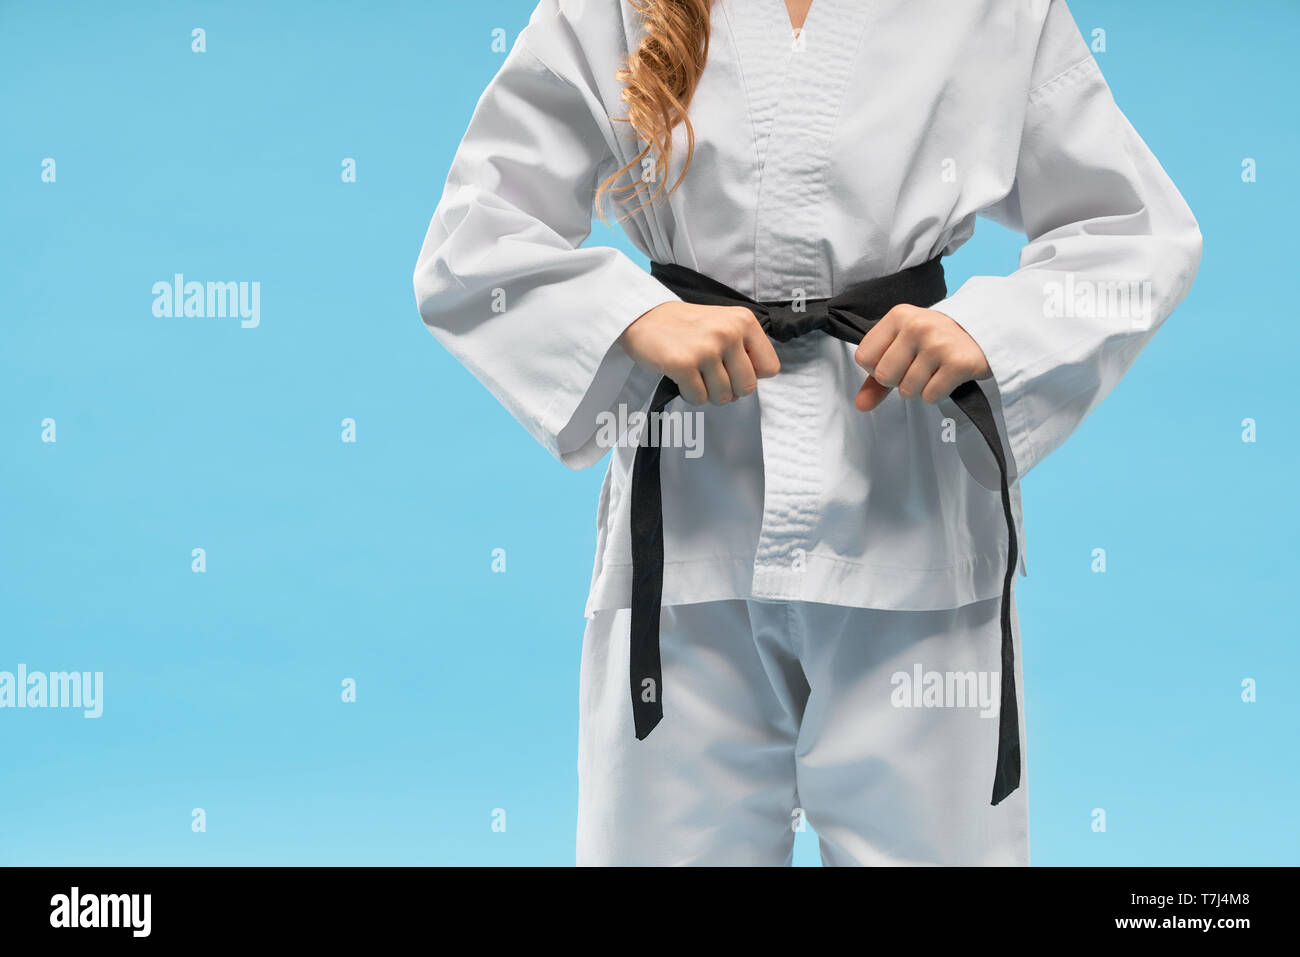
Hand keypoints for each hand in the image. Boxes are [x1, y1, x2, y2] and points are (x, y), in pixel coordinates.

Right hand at [619, 300, 780, 404]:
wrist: (643, 316)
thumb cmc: (685, 325)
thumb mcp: (724, 323)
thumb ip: (745, 347)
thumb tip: (755, 381)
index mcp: (744, 321)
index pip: (770, 368)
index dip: (751, 374)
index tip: (733, 367)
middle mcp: (728, 333)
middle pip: (748, 387)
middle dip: (730, 389)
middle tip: (711, 376)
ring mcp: (706, 349)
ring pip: (723, 396)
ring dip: (708, 393)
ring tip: (695, 375)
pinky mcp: (684, 364)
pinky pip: (699, 399)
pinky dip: (690, 395)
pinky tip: (682, 378)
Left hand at [853, 304, 990, 411]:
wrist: (985, 332)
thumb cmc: (938, 340)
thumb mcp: (904, 346)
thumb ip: (877, 376)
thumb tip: (861, 405)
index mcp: (898, 316)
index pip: (864, 357)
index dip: (877, 368)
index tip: (897, 361)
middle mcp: (916, 326)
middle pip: (884, 376)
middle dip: (899, 381)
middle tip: (919, 367)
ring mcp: (938, 343)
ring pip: (907, 390)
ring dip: (920, 388)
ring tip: (935, 370)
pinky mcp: (958, 363)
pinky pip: (930, 396)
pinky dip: (938, 393)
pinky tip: (947, 376)